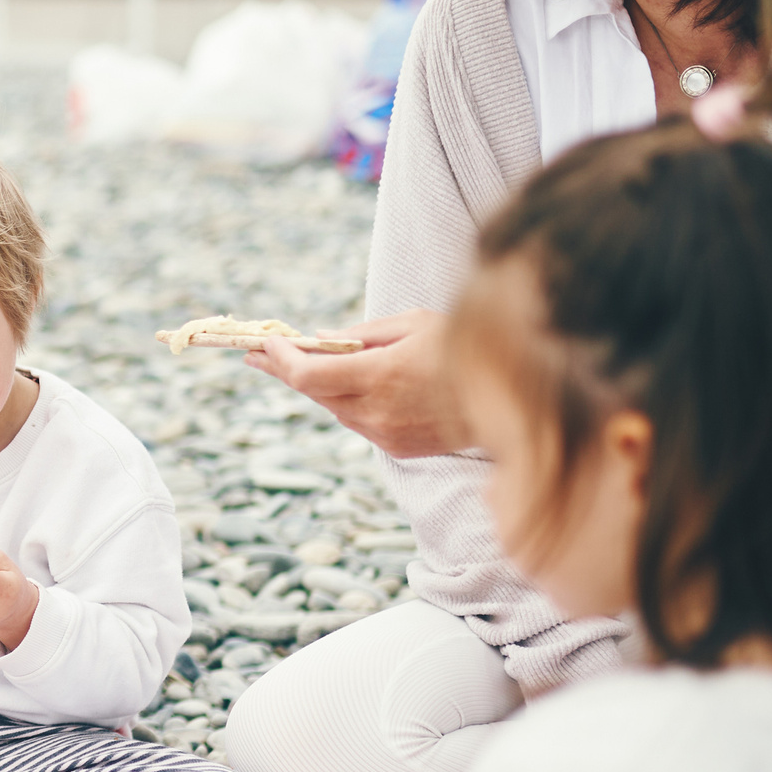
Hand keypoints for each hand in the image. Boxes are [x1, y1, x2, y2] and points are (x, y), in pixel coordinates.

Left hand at [243, 309, 471, 458]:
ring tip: (295, 364)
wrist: (513, 394)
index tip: (266, 344)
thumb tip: (322, 340)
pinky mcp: (398, 448)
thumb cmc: (463, 347)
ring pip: (335, 410)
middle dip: (285, 371)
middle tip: (259, 354)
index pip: (309, 376)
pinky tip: (344, 387)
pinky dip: (348, 403)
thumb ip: (362, 335)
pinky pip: (359, 423)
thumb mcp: (413, 324)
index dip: (281, 360)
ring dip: (318, 388)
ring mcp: (387, 434)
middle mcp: (378, 411)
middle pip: (314, 394)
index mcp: (381, 375)